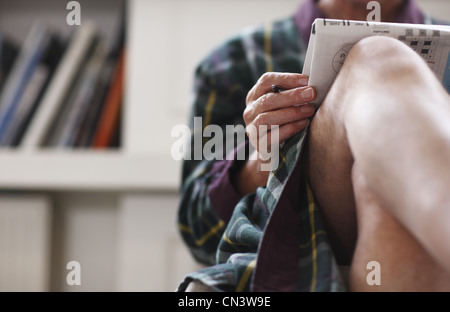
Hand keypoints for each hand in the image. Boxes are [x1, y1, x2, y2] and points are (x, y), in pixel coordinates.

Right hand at [233, 72, 316, 195]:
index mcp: (255, 96)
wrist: (272, 151)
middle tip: (312, 94)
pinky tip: (303, 124)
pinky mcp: (258, 145)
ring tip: (309, 110)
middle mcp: (250, 111)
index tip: (306, 80)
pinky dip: (289, 129)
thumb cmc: (282, 121)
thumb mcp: (283, 105)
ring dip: (290, 113)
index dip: (286, 79)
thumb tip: (314, 83)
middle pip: (267, 100)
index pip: (266, 81)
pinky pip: (271, 136)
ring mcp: (251, 129)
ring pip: (266, 118)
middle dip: (291, 96)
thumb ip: (292, 93)